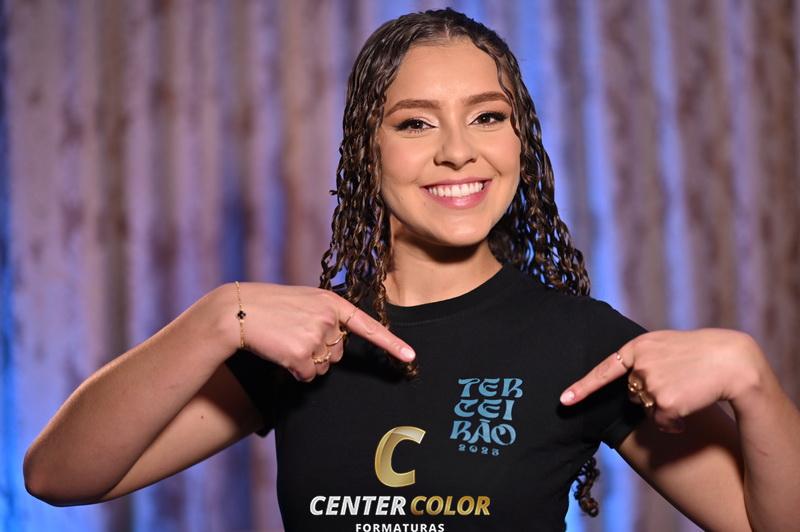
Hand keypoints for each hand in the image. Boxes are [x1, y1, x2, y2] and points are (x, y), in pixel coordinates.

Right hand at [216, 282, 415, 382]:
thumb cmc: (268, 306)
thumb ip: (325, 317)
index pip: (367, 326)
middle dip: (319, 352)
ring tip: (284, 342)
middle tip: (293, 336)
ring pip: (323, 367)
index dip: (391, 344)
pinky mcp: (302, 354)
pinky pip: (307, 376)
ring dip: (306, 363)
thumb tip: (336, 348)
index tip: (410, 357)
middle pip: (338, 353)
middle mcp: (329, 318)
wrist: (237, 310)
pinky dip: (294, 372)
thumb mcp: (303, 302)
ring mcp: (317, 336)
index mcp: (332, 302)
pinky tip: (279, 354)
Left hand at [558, 328, 765, 432]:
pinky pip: (661, 422)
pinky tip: (690, 405)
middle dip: (650, 393)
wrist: (731, 360)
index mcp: (637, 348)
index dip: (582, 388)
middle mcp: (639, 366)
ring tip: (686, 389)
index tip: (563, 401)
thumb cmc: (699, 351)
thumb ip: (642, 358)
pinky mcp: (665, 403)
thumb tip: (627, 383)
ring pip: (646, 408)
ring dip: (663, 407)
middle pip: (632, 393)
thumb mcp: (664, 344)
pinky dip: (674, 421)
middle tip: (676, 380)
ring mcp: (651, 385)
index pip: (604, 371)